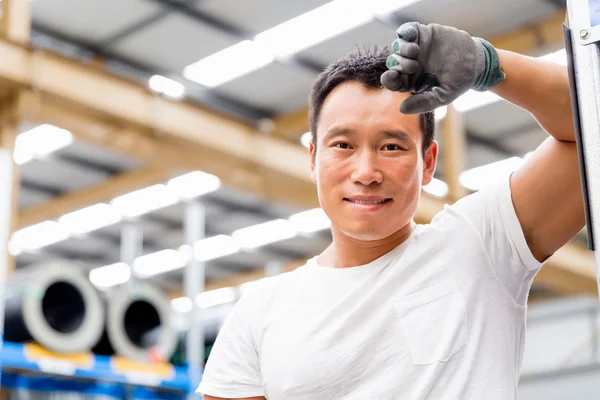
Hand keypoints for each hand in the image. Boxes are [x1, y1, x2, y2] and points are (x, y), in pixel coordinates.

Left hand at [380, 22, 504, 113]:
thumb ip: (424, 103)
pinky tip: (410, 35)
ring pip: (397, 47)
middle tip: (413, 65)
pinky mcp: (421, 34)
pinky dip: (405, 32)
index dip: (389, 79)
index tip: (390, 76)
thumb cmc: (458, 82)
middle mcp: (408, 65)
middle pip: (392, 63)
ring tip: (415, 51)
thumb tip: (401, 109)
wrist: (476, 61)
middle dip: (398, 64)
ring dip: (401, 49)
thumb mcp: (443, 96)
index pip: (393, 81)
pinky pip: (407, 31)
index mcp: (410, 81)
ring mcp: (414, 49)